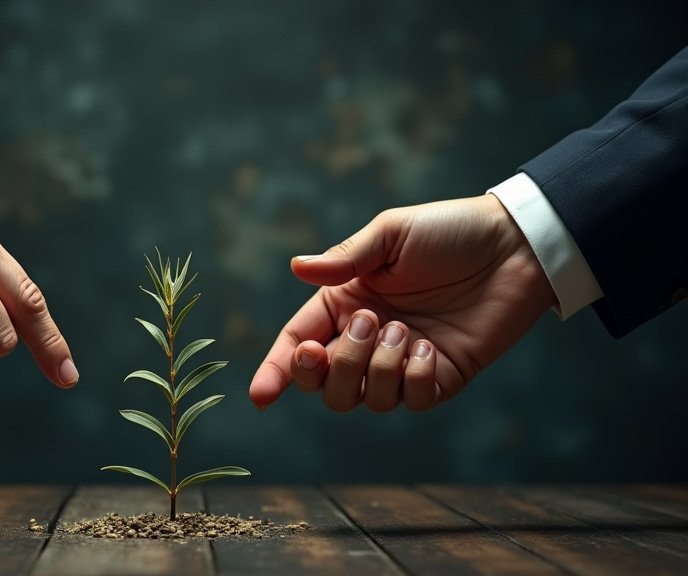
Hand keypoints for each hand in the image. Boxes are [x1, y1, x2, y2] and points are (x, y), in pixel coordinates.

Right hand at [249, 194, 555, 411]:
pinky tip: (430, 347)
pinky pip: (410, 401)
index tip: (260, 396)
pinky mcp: (438, 377)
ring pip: (363, 400)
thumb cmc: (448, 232)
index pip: (296, 344)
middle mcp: (366, 339)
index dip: (276, 372)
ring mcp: (400, 362)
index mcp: (343, 303)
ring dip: (378, 368)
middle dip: (338, 364)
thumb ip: (344, 258)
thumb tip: (296, 267)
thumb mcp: (390, 234)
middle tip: (370, 322)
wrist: (515, 246)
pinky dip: (414, 378)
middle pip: (325, 384)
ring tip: (406, 331)